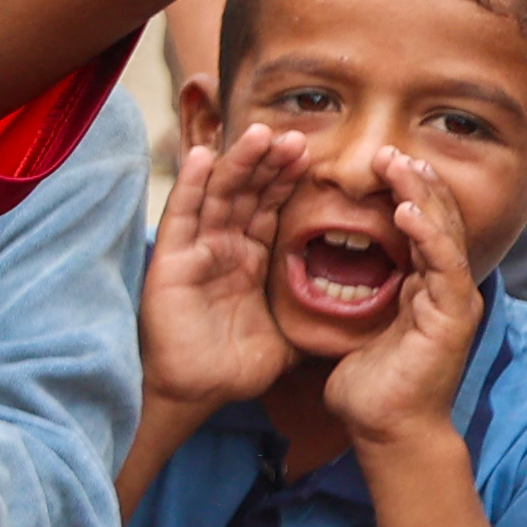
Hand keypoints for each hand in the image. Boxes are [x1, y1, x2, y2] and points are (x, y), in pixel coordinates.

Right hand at [138, 126, 306, 420]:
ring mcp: (194, 250)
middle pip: (247, 192)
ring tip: (261, 133)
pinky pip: (182, 216)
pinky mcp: (170, 261)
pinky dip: (191, 185)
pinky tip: (202, 155)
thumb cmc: (236, 368)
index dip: (287, 179)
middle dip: (269, 163)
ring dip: (238, 163)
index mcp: (248, 258)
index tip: (310, 153)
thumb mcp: (289, 335)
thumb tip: (356, 316)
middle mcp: (221, 247)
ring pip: (218, 195)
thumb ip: (313, 318)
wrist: (200, 393)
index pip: (269, 207)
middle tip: (295, 135)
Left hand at [317, 148, 486, 451]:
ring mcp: (454, 300)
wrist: (386, 431)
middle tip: (387, 150)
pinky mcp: (452, 317)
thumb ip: (355, 294)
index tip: (375, 164)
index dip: (402, 192)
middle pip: (436, 219)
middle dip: (413, 181)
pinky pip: (444, 265)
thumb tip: (323, 271)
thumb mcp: (357, 326)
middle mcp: (445, 287)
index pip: (419, 225)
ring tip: (397, 164)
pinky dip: (426, 234)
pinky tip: (406, 210)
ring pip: (443, 232)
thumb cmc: (369, 386)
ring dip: (420, 195)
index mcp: (425, 286)